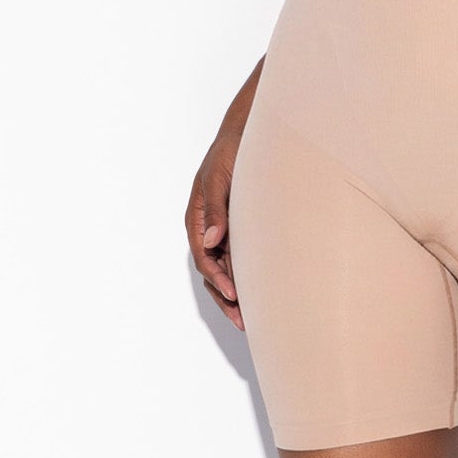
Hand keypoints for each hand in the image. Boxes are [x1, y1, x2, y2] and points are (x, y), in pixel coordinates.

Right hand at [186, 128, 245, 329]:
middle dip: (225, 298)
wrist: (247, 136)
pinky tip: (261, 294)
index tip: (234, 294)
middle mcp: (208, 230)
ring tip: (251, 319)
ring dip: (235, 294)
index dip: (218, 278)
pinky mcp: (238, 231)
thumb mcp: (219, 177)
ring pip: (225, 271)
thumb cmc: (230, 152)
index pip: (204, 257)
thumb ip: (216, 209)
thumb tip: (210, 241)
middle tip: (243, 321)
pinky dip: (246, 278)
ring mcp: (223, 232)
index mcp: (197, 218)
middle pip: (212, 272)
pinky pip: (239, 260)